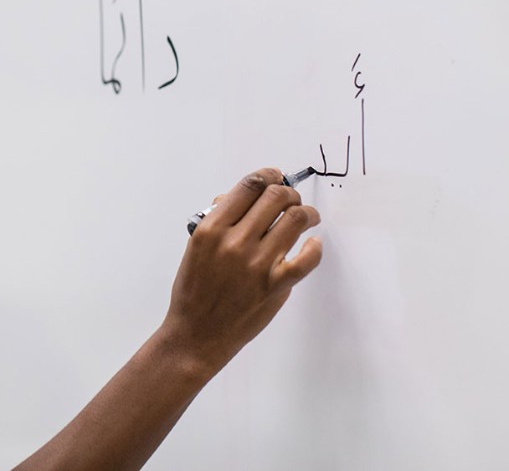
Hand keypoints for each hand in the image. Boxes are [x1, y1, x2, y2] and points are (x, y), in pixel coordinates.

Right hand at [159, 167, 322, 373]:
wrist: (196, 333)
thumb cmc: (193, 290)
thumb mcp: (196, 247)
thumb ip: (219, 220)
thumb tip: (240, 198)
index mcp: (212, 228)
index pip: (249, 186)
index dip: (268, 175)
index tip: (275, 176)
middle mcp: (235, 242)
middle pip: (275, 197)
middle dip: (288, 192)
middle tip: (291, 199)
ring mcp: (257, 264)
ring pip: (295, 220)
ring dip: (307, 213)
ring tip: (308, 217)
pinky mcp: (275, 286)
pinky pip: (307, 259)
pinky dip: (314, 248)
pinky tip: (312, 245)